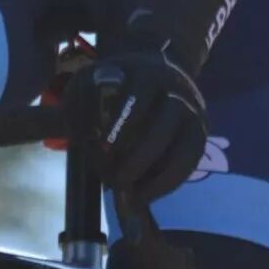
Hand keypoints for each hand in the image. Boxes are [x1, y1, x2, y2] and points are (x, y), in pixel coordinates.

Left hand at [63, 39, 206, 203]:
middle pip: (163, 128)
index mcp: (147, 73)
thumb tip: (68, 133)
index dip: (123, 122)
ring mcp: (193, 114)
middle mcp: (177, 91)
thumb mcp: (92, 81)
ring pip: (184, 151)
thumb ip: (79, 102)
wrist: (158, 71)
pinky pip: (189, 164)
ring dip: (158, 179)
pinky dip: (168, 184)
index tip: (103, 146)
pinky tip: (145, 195)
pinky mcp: (200, 136)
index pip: (139, 96)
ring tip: (132, 197)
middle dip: (138, 159)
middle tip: (114, 179)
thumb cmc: (114, 82)